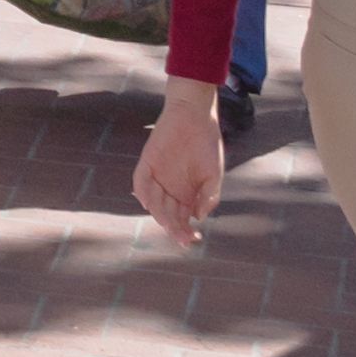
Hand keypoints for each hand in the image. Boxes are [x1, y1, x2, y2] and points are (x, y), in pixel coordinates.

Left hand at [135, 80, 227, 246]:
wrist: (196, 117)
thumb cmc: (207, 145)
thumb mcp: (214, 175)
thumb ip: (209, 196)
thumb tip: (199, 217)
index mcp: (186, 194)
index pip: (182, 218)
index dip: (185, 230)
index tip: (193, 240)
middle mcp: (170, 188)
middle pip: (168, 214)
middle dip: (174, 227)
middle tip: (181, 237)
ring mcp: (158, 176)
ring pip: (154, 202)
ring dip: (160, 214)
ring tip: (169, 225)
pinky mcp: (147, 162)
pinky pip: (141, 180)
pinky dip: (143, 191)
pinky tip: (148, 202)